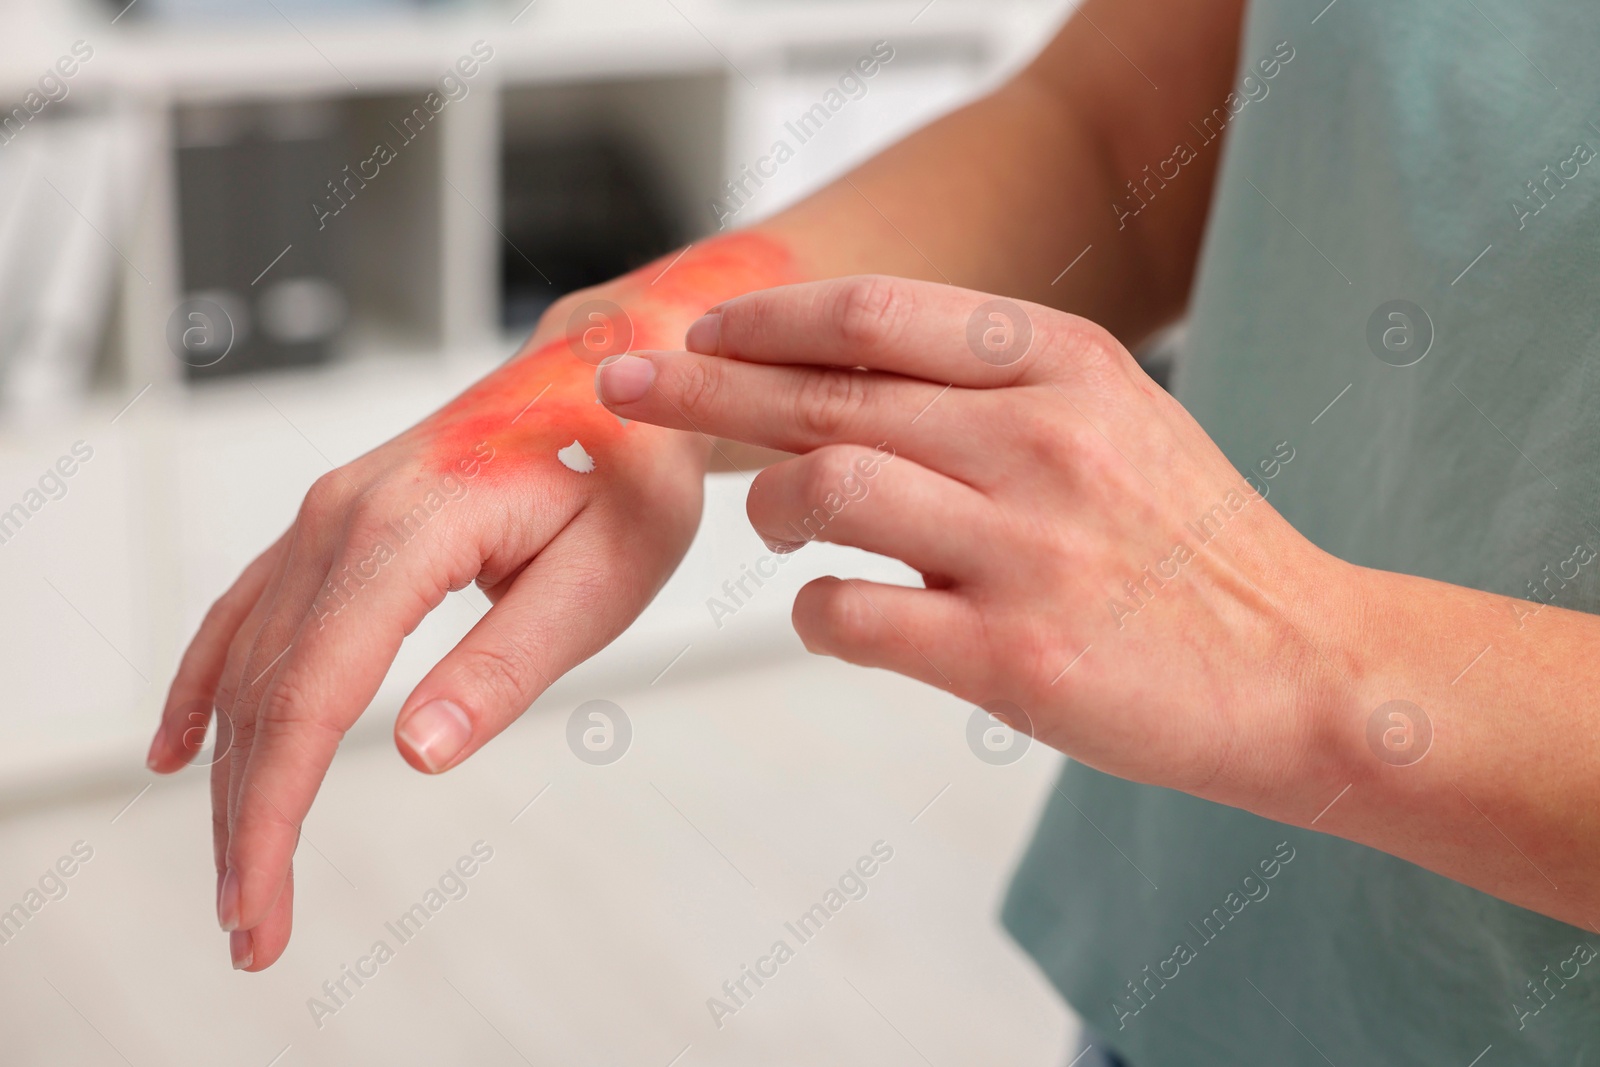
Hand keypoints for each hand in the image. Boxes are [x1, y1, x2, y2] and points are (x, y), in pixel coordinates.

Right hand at [148, 234, 797, 970]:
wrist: (614, 375)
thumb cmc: (628, 474)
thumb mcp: (602, 577)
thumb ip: (508, 663)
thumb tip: (416, 752)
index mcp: (409, 528)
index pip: (312, 694)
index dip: (274, 813)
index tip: (260, 907)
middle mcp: (344, 514)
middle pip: (266, 690)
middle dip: (247, 818)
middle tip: (250, 929)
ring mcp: (331, 512)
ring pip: (249, 659)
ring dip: (229, 770)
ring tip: (235, 872)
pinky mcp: (338, 520)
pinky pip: (251, 609)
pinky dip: (211, 682)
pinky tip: (182, 742)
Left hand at [596, 276, 1353, 809]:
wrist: (1303, 666)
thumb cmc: (1189, 545)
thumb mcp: (1113, 416)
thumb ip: (988, 388)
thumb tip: (836, 377)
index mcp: (1063, 365)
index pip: (871, 317)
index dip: (762, 320)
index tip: (698, 330)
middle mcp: (1039, 440)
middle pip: (821, 389)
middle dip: (700, 383)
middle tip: (626, 387)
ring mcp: (1024, 548)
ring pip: (823, 485)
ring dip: (769, 505)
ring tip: (778, 523)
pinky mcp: (1010, 657)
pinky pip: (849, 613)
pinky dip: (813, 611)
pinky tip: (831, 611)